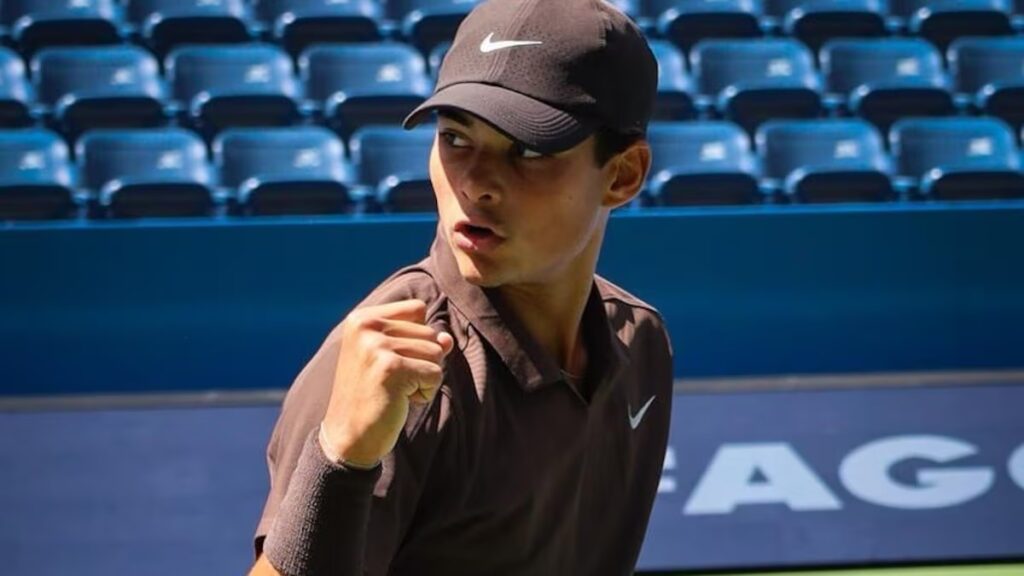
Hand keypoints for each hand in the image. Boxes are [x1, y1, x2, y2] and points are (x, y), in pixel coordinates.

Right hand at [320, 299, 453, 467]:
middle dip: (422, 361)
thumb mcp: (393, 360)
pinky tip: (400, 401)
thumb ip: (421, 342)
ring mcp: (377, 347)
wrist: (348, 436)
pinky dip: (425, 392)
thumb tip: (447, 338)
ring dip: (424, 378)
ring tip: (395, 391)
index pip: (418, 309)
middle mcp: (366, 327)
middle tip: (392, 382)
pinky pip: (435, 374)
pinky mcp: (392, 369)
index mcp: (362, 319)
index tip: (392, 361)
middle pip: (431, 332)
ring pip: (436, 352)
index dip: (418, 337)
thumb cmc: (372, 396)